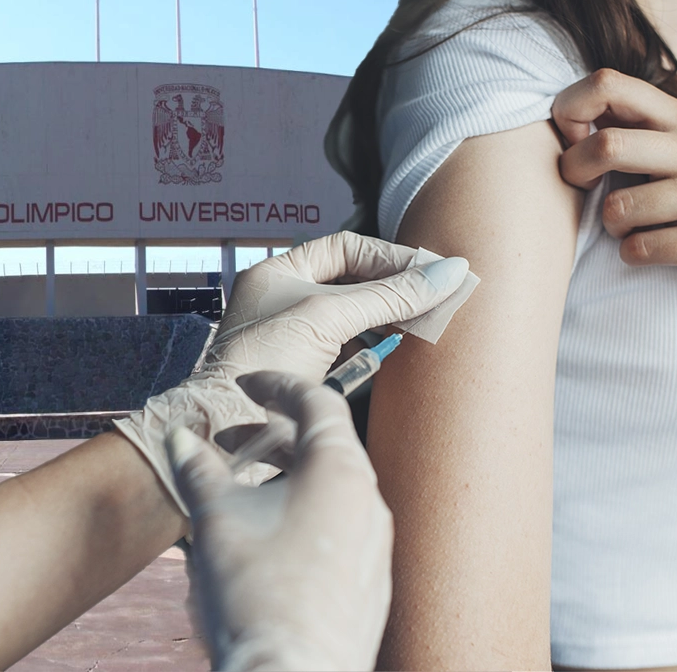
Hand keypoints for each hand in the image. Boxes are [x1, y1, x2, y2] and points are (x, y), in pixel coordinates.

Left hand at [115, 231, 468, 514]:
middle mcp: (285, 302)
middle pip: (354, 284)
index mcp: (278, 273)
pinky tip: (400, 351)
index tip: (428, 270)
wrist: (228, 427)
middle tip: (436, 295)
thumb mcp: (328, 317)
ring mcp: (296, 340)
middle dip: (394, 289)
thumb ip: (389, 296)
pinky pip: (350, 353)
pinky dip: (376, 351)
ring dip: (389, 320)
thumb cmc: (262, 361)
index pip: (345, 249)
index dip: (388, 257)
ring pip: (355, 320)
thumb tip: (448, 273)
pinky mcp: (307, 375)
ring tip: (426, 322)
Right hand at [165, 371, 391, 671]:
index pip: (318, 401)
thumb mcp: (217, 517)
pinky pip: (339, 529)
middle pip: (326, 446)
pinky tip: (268, 539)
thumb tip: (180, 439)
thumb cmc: (256, 591)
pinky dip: (305, 515)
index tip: (250, 384)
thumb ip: (199, 469)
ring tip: (243, 492)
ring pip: (332, 490)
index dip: (279, 385)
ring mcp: (376, 544)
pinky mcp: (371, 581)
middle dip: (275, 437)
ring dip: (288, 478)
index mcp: (341, 470)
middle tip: (233, 441)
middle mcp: (370, 500)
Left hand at [553, 68, 676, 303]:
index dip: (570, 111)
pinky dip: (631, 254)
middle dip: (574, 172)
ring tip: (629, 226)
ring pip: (618, 209)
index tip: (573, 141)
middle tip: (582, 187)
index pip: (607, 84)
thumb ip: (634, 126)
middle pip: (607, 145)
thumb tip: (566, 116)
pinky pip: (640, 250)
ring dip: (610, 226)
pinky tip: (649, 250)